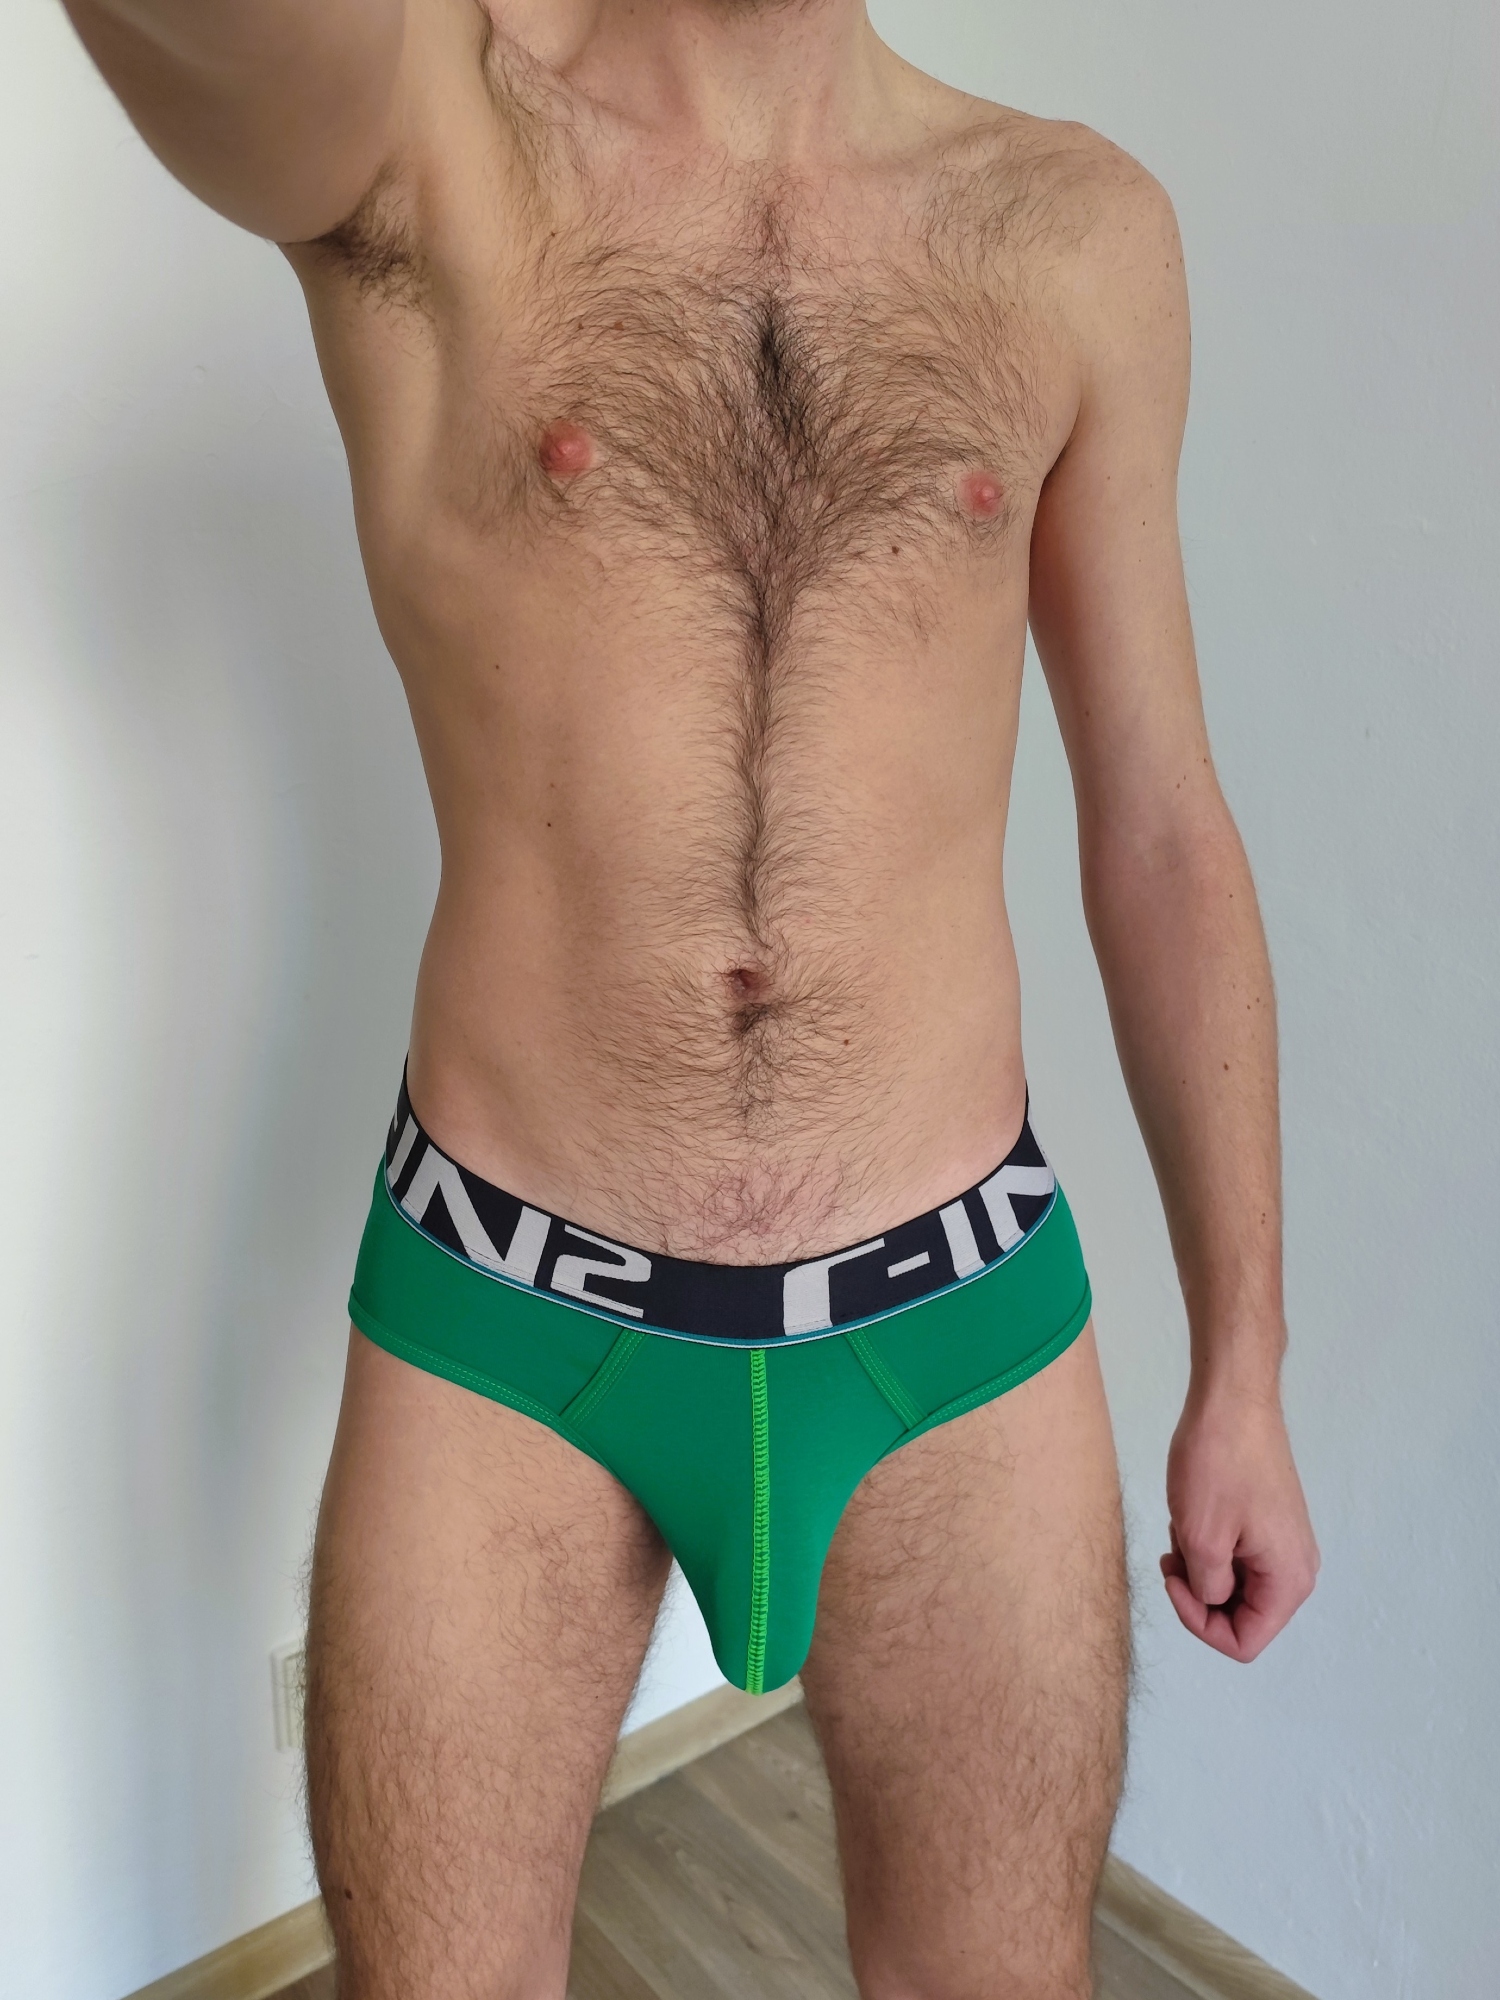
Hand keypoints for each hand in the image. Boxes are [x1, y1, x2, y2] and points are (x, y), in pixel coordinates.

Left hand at [1160, 1381, 1318, 1661]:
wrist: (1233, 1399)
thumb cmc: (1219, 1462)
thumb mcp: (1202, 1539)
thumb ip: (1207, 1590)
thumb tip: (1213, 1601)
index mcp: (1289, 1581)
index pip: (1244, 1642)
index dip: (1199, 1624)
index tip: (1175, 1580)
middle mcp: (1296, 1568)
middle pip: (1239, 1615)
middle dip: (1197, 1591)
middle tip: (1172, 1553)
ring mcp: (1283, 1543)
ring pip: (1231, 1583)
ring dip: (1198, 1563)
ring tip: (1184, 1521)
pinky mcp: (1268, 1522)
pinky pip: (1233, 1554)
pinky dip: (1206, 1541)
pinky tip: (1192, 1511)